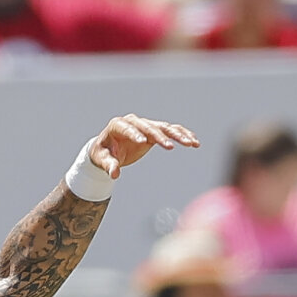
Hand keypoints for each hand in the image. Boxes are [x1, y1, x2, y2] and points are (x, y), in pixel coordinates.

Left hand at [78, 115, 199, 182]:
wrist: (109, 149)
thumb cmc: (103, 154)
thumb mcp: (102, 160)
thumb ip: (108, 165)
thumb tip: (114, 174)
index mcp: (118, 125)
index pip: (127, 127)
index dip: (134, 134)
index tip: (142, 141)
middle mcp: (133, 122)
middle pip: (149, 127)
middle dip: (160, 136)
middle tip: (170, 146)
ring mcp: (145, 126)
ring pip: (164, 127)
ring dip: (178, 135)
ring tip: (191, 143)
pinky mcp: (154, 131)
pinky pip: (171, 131)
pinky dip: (182, 135)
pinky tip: (194, 142)